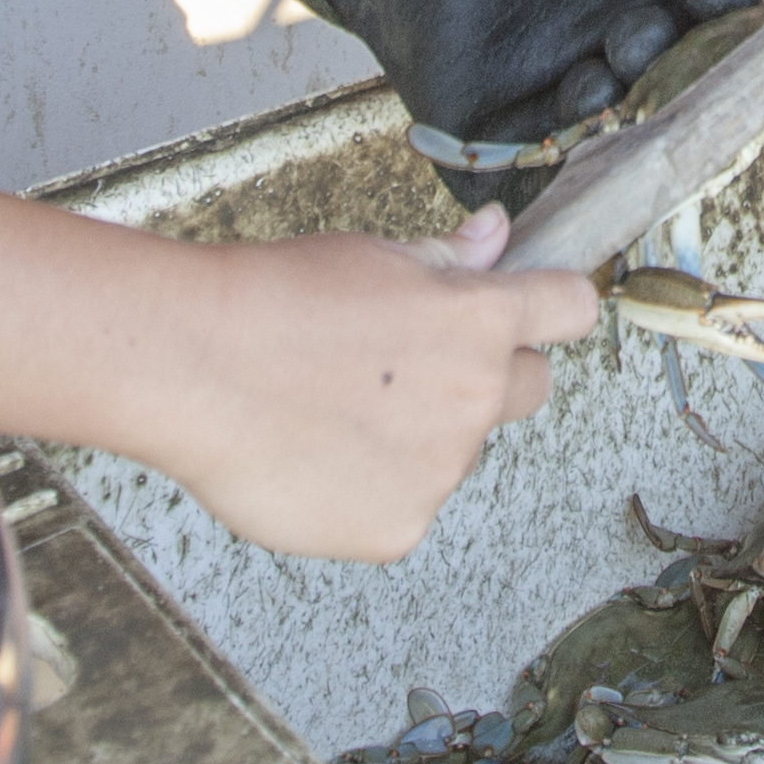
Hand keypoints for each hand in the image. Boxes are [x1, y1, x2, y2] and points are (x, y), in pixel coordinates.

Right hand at [156, 212, 600, 559]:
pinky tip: (316, 458)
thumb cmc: (271, 300)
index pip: (569, 310)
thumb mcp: (372, 256)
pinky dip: (371, 490)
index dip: (554, 308)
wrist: (194, 366)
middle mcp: (476, 398)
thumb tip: (495, 237)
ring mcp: (440, 471)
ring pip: (454, 452)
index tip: (541, 312)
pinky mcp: (398, 527)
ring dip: (418, 436)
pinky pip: (405, 507)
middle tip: (415, 368)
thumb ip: (448, 261)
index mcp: (480, 320)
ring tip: (332, 411)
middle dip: (492, 377)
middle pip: (529, 388)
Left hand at [320, 0, 758, 180]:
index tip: (697, 45)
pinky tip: (555, 155)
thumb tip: (750, 19)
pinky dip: (544, 182)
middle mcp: (602, 64)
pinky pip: (521, 178)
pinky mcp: (483, 129)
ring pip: (596, 154)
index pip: (699, 66)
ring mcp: (544, 100)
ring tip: (590, 81)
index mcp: (648, 15)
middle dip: (654, 98)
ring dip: (604, 132)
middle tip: (631, 51)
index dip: (705, 66)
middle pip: (652, 117)